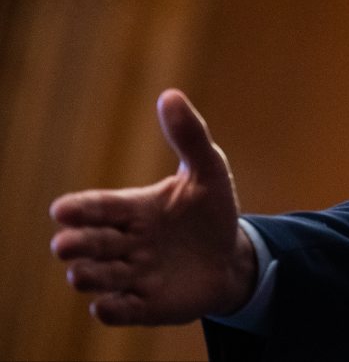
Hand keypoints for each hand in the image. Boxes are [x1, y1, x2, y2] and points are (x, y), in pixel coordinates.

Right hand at [50, 89, 257, 325]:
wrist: (230, 257)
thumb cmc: (210, 210)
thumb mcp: (208, 170)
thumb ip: (190, 136)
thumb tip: (170, 94)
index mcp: (133, 209)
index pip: (98, 207)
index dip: (79, 210)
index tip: (62, 210)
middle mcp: (125, 243)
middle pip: (90, 244)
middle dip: (76, 244)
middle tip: (66, 244)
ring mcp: (133, 275)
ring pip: (98, 277)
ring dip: (88, 276)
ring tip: (81, 273)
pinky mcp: (145, 305)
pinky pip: (120, 310)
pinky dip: (111, 309)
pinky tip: (107, 306)